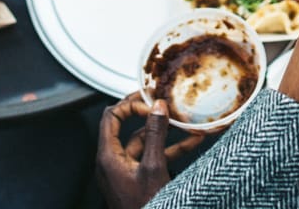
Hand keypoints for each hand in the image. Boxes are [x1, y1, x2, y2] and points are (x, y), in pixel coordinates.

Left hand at [97, 94, 201, 208]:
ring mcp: (125, 170)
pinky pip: (151, 156)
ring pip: (143, 141)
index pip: (111, 117)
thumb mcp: (153, 168)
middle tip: (163, 101)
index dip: (130, 104)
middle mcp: (113, 161)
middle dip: (149, 113)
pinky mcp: (136, 177)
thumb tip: (157, 107)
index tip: (149, 102)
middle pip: (127, 126)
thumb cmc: (143, 207)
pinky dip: (169, 148)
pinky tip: (189, 142)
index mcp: (109, 156)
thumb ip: (156, 134)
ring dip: (164, 131)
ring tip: (184, 122)